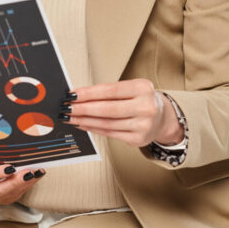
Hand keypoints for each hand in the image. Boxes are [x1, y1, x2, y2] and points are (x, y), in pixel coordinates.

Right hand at [0, 162, 45, 204]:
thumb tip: (10, 145)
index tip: (10, 168)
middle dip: (15, 182)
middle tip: (28, 173)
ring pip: (9, 194)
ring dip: (25, 183)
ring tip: (36, 173)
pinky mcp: (0, 200)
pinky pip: (15, 195)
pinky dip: (27, 185)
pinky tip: (35, 176)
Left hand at [58, 78, 183, 147]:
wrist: (162, 117)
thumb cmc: (141, 99)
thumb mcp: (130, 89)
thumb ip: (108, 92)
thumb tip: (78, 96)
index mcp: (143, 88)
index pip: (110, 90)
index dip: (88, 93)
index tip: (72, 94)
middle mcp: (146, 107)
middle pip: (107, 109)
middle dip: (83, 108)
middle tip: (66, 107)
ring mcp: (143, 125)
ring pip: (106, 123)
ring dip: (84, 120)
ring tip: (70, 116)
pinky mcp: (138, 139)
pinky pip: (110, 133)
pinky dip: (93, 128)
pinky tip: (83, 124)